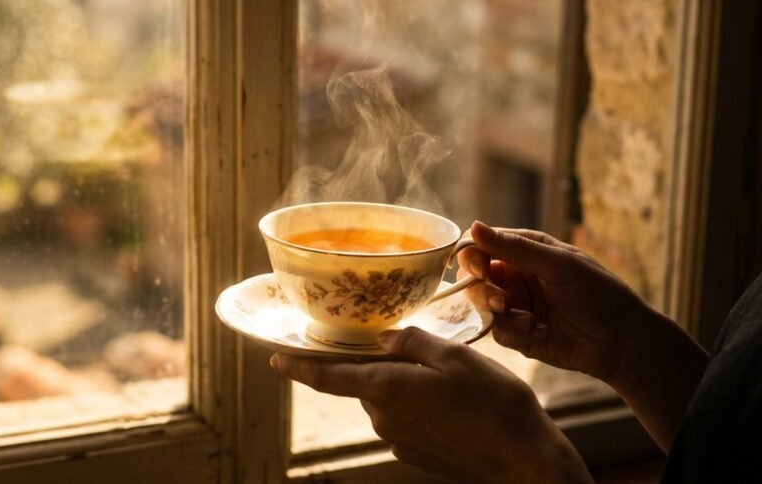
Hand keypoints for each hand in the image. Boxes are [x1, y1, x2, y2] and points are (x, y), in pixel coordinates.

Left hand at [271, 327, 591, 483]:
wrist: (523, 459)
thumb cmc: (492, 402)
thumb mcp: (452, 355)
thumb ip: (409, 342)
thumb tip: (383, 339)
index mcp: (385, 390)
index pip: (328, 377)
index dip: (298, 366)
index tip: (276, 357)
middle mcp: (383, 419)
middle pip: (366, 382)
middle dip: (382, 364)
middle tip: (422, 352)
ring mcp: (399, 441)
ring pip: (389, 399)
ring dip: (406, 385)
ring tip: (451, 381)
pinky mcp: (416, 454)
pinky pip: (407, 419)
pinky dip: (420, 406)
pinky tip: (454, 404)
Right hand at [459, 222, 707, 450]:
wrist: (623, 343)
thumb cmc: (598, 294)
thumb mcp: (558, 264)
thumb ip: (514, 247)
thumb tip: (473, 226)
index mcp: (525, 252)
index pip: (482, 246)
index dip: (472, 256)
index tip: (479, 269)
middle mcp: (517, 277)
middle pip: (475, 277)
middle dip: (483, 289)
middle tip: (503, 299)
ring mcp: (517, 305)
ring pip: (481, 305)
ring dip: (498, 311)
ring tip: (526, 319)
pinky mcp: (518, 334)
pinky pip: (496, 330)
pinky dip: (512, 331)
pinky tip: (537, 331)